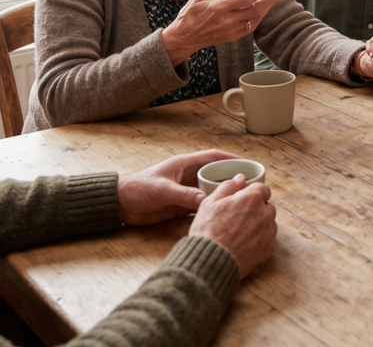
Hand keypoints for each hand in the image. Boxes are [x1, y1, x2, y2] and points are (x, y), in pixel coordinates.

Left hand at [118, 150, 239, 225]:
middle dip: (233, 178)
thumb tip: (207, 202)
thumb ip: (184, 196)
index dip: (231, 158)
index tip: (247, 163)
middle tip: (250, 185)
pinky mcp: (182, 206)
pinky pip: (202, 206)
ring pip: (211, 191)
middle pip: (216, 174)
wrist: (121, 204)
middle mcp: (188, 176)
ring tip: (242, 201)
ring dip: (224, 195)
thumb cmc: (138, 189)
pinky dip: (213, 208)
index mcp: (184, 165)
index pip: (213, 157)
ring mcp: (186, 191)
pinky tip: (224, 214)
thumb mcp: (163, 190)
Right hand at [163, 0, 284, 64]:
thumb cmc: (189, 15)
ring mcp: (231, 31)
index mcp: (219, 8)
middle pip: (255, 9)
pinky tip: (261, 11)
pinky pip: (249, 28)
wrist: (184, 38)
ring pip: (255, 20)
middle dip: (269, 0)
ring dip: (265, 9)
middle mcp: (227, 20)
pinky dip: (257, 19)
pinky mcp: (231, 37)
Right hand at [189, 175, 277, 276]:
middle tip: (239, 217)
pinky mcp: (267, 249)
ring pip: (268, 222)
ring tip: (240, 232)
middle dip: (256, 209)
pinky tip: (244, 243)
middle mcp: (264, 213)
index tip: (243, 199)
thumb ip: (228, 186)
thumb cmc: (208, 231)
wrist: (211, 261)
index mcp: (252, 198)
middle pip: (266, 206)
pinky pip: (267, 239)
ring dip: (259, 223)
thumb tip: (240, 178)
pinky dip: (259, 239)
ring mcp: (268, 232)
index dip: (252, 193)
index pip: (263, 188)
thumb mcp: (210, 202)